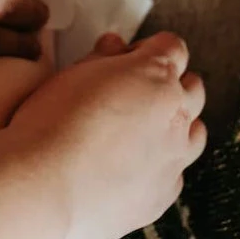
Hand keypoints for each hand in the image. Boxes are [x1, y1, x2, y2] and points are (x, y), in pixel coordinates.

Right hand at [10, 33, 207, 236]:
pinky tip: (129, 165)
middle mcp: (174, 114)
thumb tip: (115, 47)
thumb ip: (102, 56)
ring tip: (139, 130)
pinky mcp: (164, 193)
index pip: (173, 48)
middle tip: (133, 91)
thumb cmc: (50, 127)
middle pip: (192, 87)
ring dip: (174, 124)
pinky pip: (176, 172)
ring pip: (195, 131)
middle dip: (168, 84)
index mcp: (153, 75)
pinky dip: (160, 164)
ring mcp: (174, 157)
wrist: (43, 187)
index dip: (149, 48)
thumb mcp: (71, 73)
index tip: (130, 57)